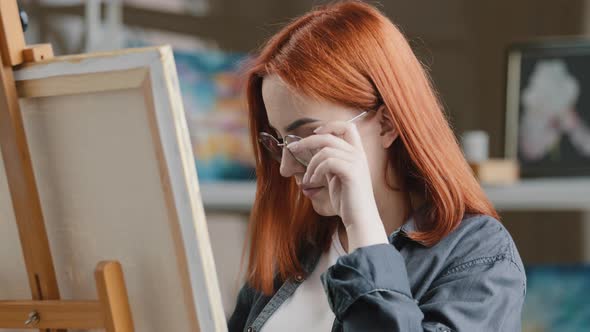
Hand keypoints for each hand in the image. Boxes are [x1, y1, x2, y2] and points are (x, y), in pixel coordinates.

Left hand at [289, 120, 387, 250]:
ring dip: (311, 164)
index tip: (314, 133)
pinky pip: (328, 162)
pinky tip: (313, 182)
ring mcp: (357, 162)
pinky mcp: (352, 173)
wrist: (360, 219)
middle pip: (330, 136)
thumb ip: (329, 164)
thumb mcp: (336, 178)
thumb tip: (312, 156)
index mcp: (357, 153)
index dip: (329, 126)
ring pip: (325, 150)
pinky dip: (316, 171)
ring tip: (308, 179)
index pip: (347, 126)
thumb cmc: (348, 201)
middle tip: (293, 148)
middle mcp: (359, 154)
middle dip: (307, 141)